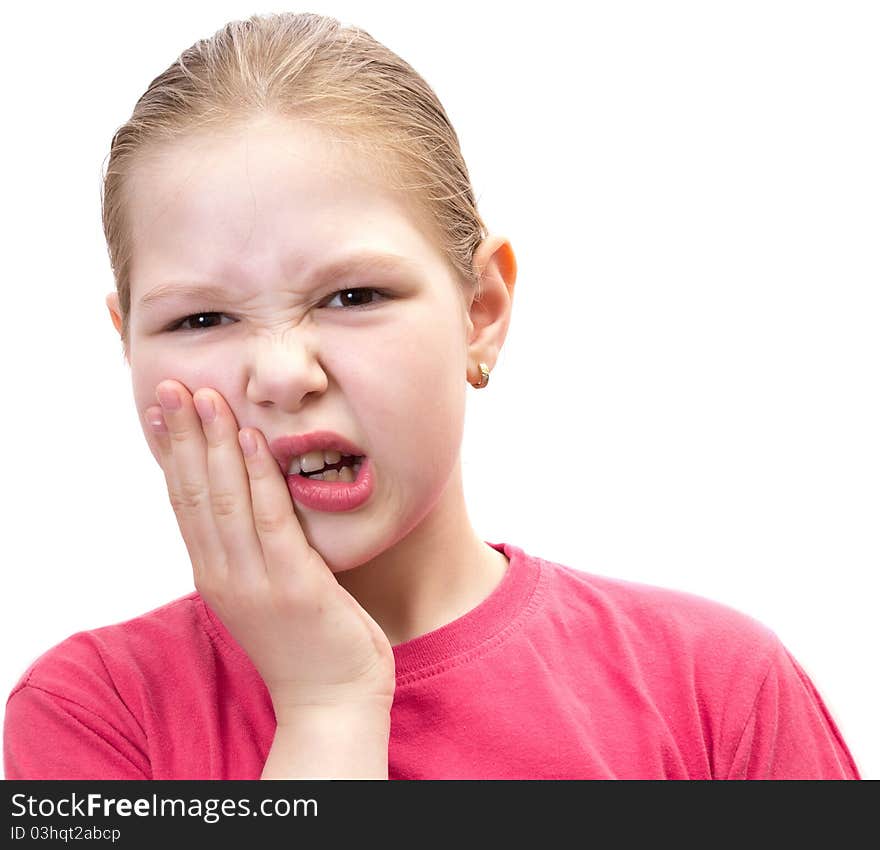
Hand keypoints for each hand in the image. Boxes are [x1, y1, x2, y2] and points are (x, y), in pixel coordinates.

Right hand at [144, 380, 395, 720]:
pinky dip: (258, 474)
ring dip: (214, 444)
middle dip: (184, 437)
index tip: (165, 410)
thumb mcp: (268, 590)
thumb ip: (255, 549)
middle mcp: (224, 574)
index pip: (185, 502)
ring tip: (205, 397)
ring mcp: (255, 580)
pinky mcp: (293, 583)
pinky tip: (252, 438)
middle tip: (173, 387)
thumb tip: (253, 502)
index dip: (174, 453)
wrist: (332, 700)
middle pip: (195, 493)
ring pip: (224, 498)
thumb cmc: (308, 641)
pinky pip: (269, 518)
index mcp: (216, 574)